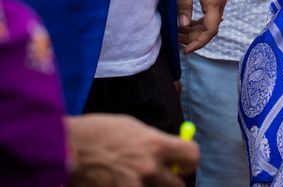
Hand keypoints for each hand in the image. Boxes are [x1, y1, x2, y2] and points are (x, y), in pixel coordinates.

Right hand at [67, 114, 198, 185]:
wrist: (63, 148)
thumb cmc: (97, 132)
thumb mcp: (131, 128)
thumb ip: (153, 141)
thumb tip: (170, 152)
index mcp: (155, 145)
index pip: (192, 156)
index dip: (189, 160)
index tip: (183, 162)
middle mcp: (148, 168)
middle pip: (178, 185)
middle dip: (170, 180)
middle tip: (160, 176)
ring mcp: (132, 186)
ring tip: (132, 177)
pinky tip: (116, 182)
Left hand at [177, 0, 226, 53]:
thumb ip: (184, 5)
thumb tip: (182, 25)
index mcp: (214, 0)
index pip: (210, 29)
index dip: (199, 42)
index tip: (185, 50)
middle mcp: (220, 2)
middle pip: (211, 28)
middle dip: (194, 38)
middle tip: (176, 41)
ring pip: (210, 22)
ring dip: (195, 30)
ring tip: (178, 32)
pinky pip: (210, 15)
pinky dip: (198, 22)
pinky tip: (186, 22)